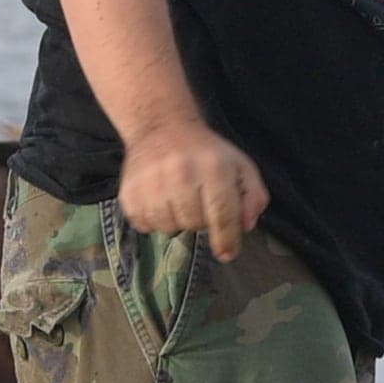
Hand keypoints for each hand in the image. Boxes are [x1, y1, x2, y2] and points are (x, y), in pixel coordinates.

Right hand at [117, 120, 266, 262]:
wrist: (162, 127)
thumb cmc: (207, 153)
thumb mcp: (241, 167)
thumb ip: (253, 197)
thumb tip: (246, 226)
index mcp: (214, 169)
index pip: (222, 214)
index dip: (226, 239)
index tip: (227, 254)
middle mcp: (182, 174)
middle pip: (194, 224)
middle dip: (200, 221)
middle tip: (199, 203)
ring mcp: (152, 183)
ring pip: (168, 228)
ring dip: (177, 221)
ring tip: (179, 200)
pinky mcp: (130, 192)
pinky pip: (144, 225)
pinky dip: (154, 221)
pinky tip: (160, 201)